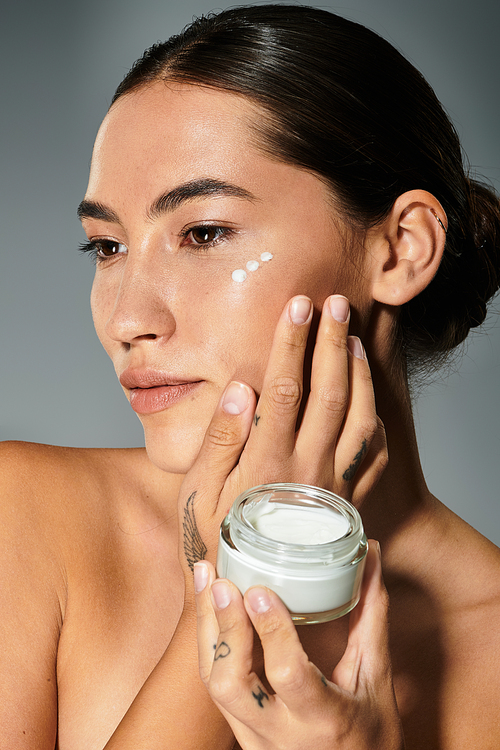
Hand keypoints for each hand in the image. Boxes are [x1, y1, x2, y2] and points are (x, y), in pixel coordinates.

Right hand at [177, 295, 386, 590]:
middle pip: (328, 392)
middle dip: (331, 342)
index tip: (296, 306)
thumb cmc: (216, 541)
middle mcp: (308, 469)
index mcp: (267, 461)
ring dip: (358, 373)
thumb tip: (241, 387)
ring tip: (352, 338)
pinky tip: (370, 398)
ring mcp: (334, 485)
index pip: (284, 387)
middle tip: (334, 304)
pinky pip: (374, 455)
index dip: (291, 342)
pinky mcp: (348, 501)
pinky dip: (376, 419)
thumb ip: (220, 438)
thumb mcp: (200, 494)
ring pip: (360, 418)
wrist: (254, 595)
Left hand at [194, 542, 404, 749]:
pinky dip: (210, 641)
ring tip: (206, 576)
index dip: (272, 631)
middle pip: (231, 685)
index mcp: (324, 719)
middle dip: (224, 629)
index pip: (289, 675)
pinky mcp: (240, 734)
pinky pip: (215, 686)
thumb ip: (371, 614)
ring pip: (214, 684)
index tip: (260, 590)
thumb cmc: (371, 735)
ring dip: (207, 627)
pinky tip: (211, 605)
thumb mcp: (377, 678)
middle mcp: (281, 735)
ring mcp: (254, 739)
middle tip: (223, 582)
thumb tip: (369, 555)